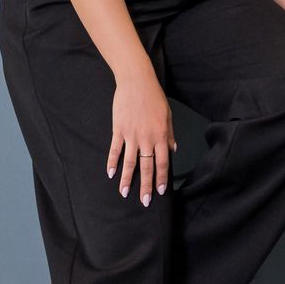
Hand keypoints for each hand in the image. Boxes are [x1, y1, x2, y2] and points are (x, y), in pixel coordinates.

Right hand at [107, 73, 175, 204]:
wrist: (136, 82)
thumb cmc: (154, 97)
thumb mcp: (168, 115)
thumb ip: (170, 134)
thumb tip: (173, 150)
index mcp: (161, 135)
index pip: (163, 162)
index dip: (161, 178)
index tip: (160, 191)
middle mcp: (146, 138)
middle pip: (146, 167)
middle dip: (146, 186)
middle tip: (144, 202)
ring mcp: (131, 135)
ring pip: (129, 162)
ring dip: (127, 179)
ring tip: (124, 193)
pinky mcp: (118, 130)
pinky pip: (115, 150)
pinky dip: (112, 163)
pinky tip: (111, 174)